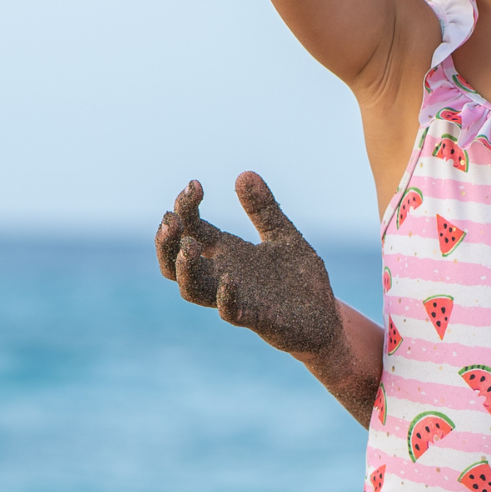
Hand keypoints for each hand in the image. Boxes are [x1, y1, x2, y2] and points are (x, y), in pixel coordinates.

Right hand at [156, 173, 343, 360]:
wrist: (325, 317)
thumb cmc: (298, 279)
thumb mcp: (284, 236)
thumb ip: (264, 209)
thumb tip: (244, 173)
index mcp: (227, 252)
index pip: (190, 229)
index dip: (184, 207)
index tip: (196, 185)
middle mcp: (222, 274)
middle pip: (173, 262)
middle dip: (166, 241)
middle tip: (171, 219)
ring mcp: (235, 298)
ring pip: (191, 289)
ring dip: (185, 269)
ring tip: (190, 246)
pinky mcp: (256, 318)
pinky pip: (231, 312)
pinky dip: (225, 297)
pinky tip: (229, 279)